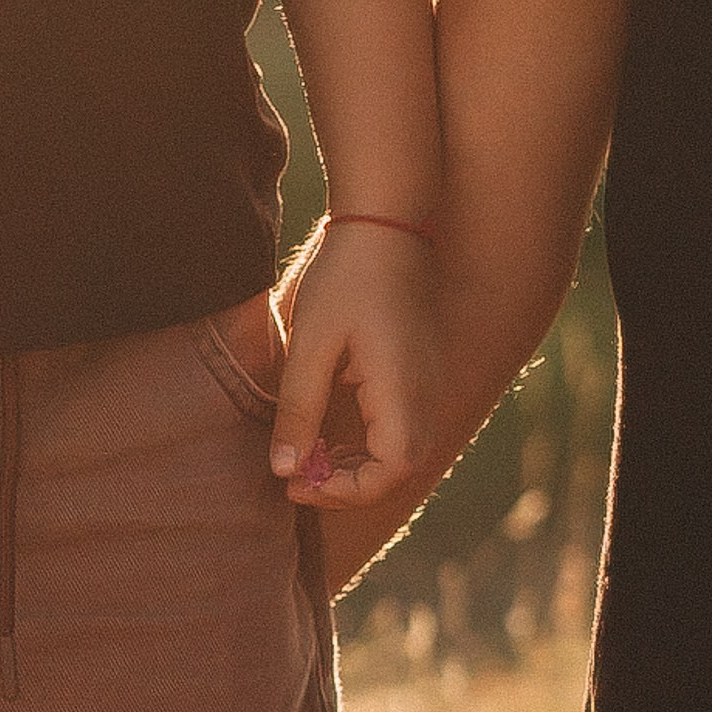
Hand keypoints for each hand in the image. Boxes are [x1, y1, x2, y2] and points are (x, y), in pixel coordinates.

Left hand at [271, 216, 433, 510]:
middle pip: (398, 468)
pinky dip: (366, 441)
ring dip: (356, 464)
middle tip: (296, 477)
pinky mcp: (418, 371)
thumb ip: (298, 410)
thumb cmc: (346, 277)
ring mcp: (426, 382)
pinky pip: (399, 425)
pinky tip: (328, 430)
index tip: (297, 483)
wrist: (385, 220)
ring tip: (306, 456)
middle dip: (348, 483)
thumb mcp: (311, 345)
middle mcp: (424, 393)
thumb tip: (285, 471)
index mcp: (402, 390)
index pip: (390, 472)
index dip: (345, 491)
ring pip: (400, 450)